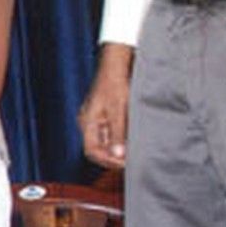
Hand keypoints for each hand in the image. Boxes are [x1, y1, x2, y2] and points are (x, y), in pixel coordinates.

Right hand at [77, 44, 131, 168]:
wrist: (117, 63)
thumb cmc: (115, 82)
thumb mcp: (119, 109)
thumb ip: (118, 132)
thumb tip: (118, 154)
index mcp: (87, 122)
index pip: (92, 151)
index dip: (108, 160)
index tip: (127, 163)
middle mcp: (90, 123)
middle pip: (100, 148)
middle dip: (116, 155)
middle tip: (135, 157)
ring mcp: (99, 118)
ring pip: (109, 141)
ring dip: (122, 146)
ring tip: (138, 147)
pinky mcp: (108, 113)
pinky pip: (114, 131)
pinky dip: (125, 137)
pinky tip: (137, 135)